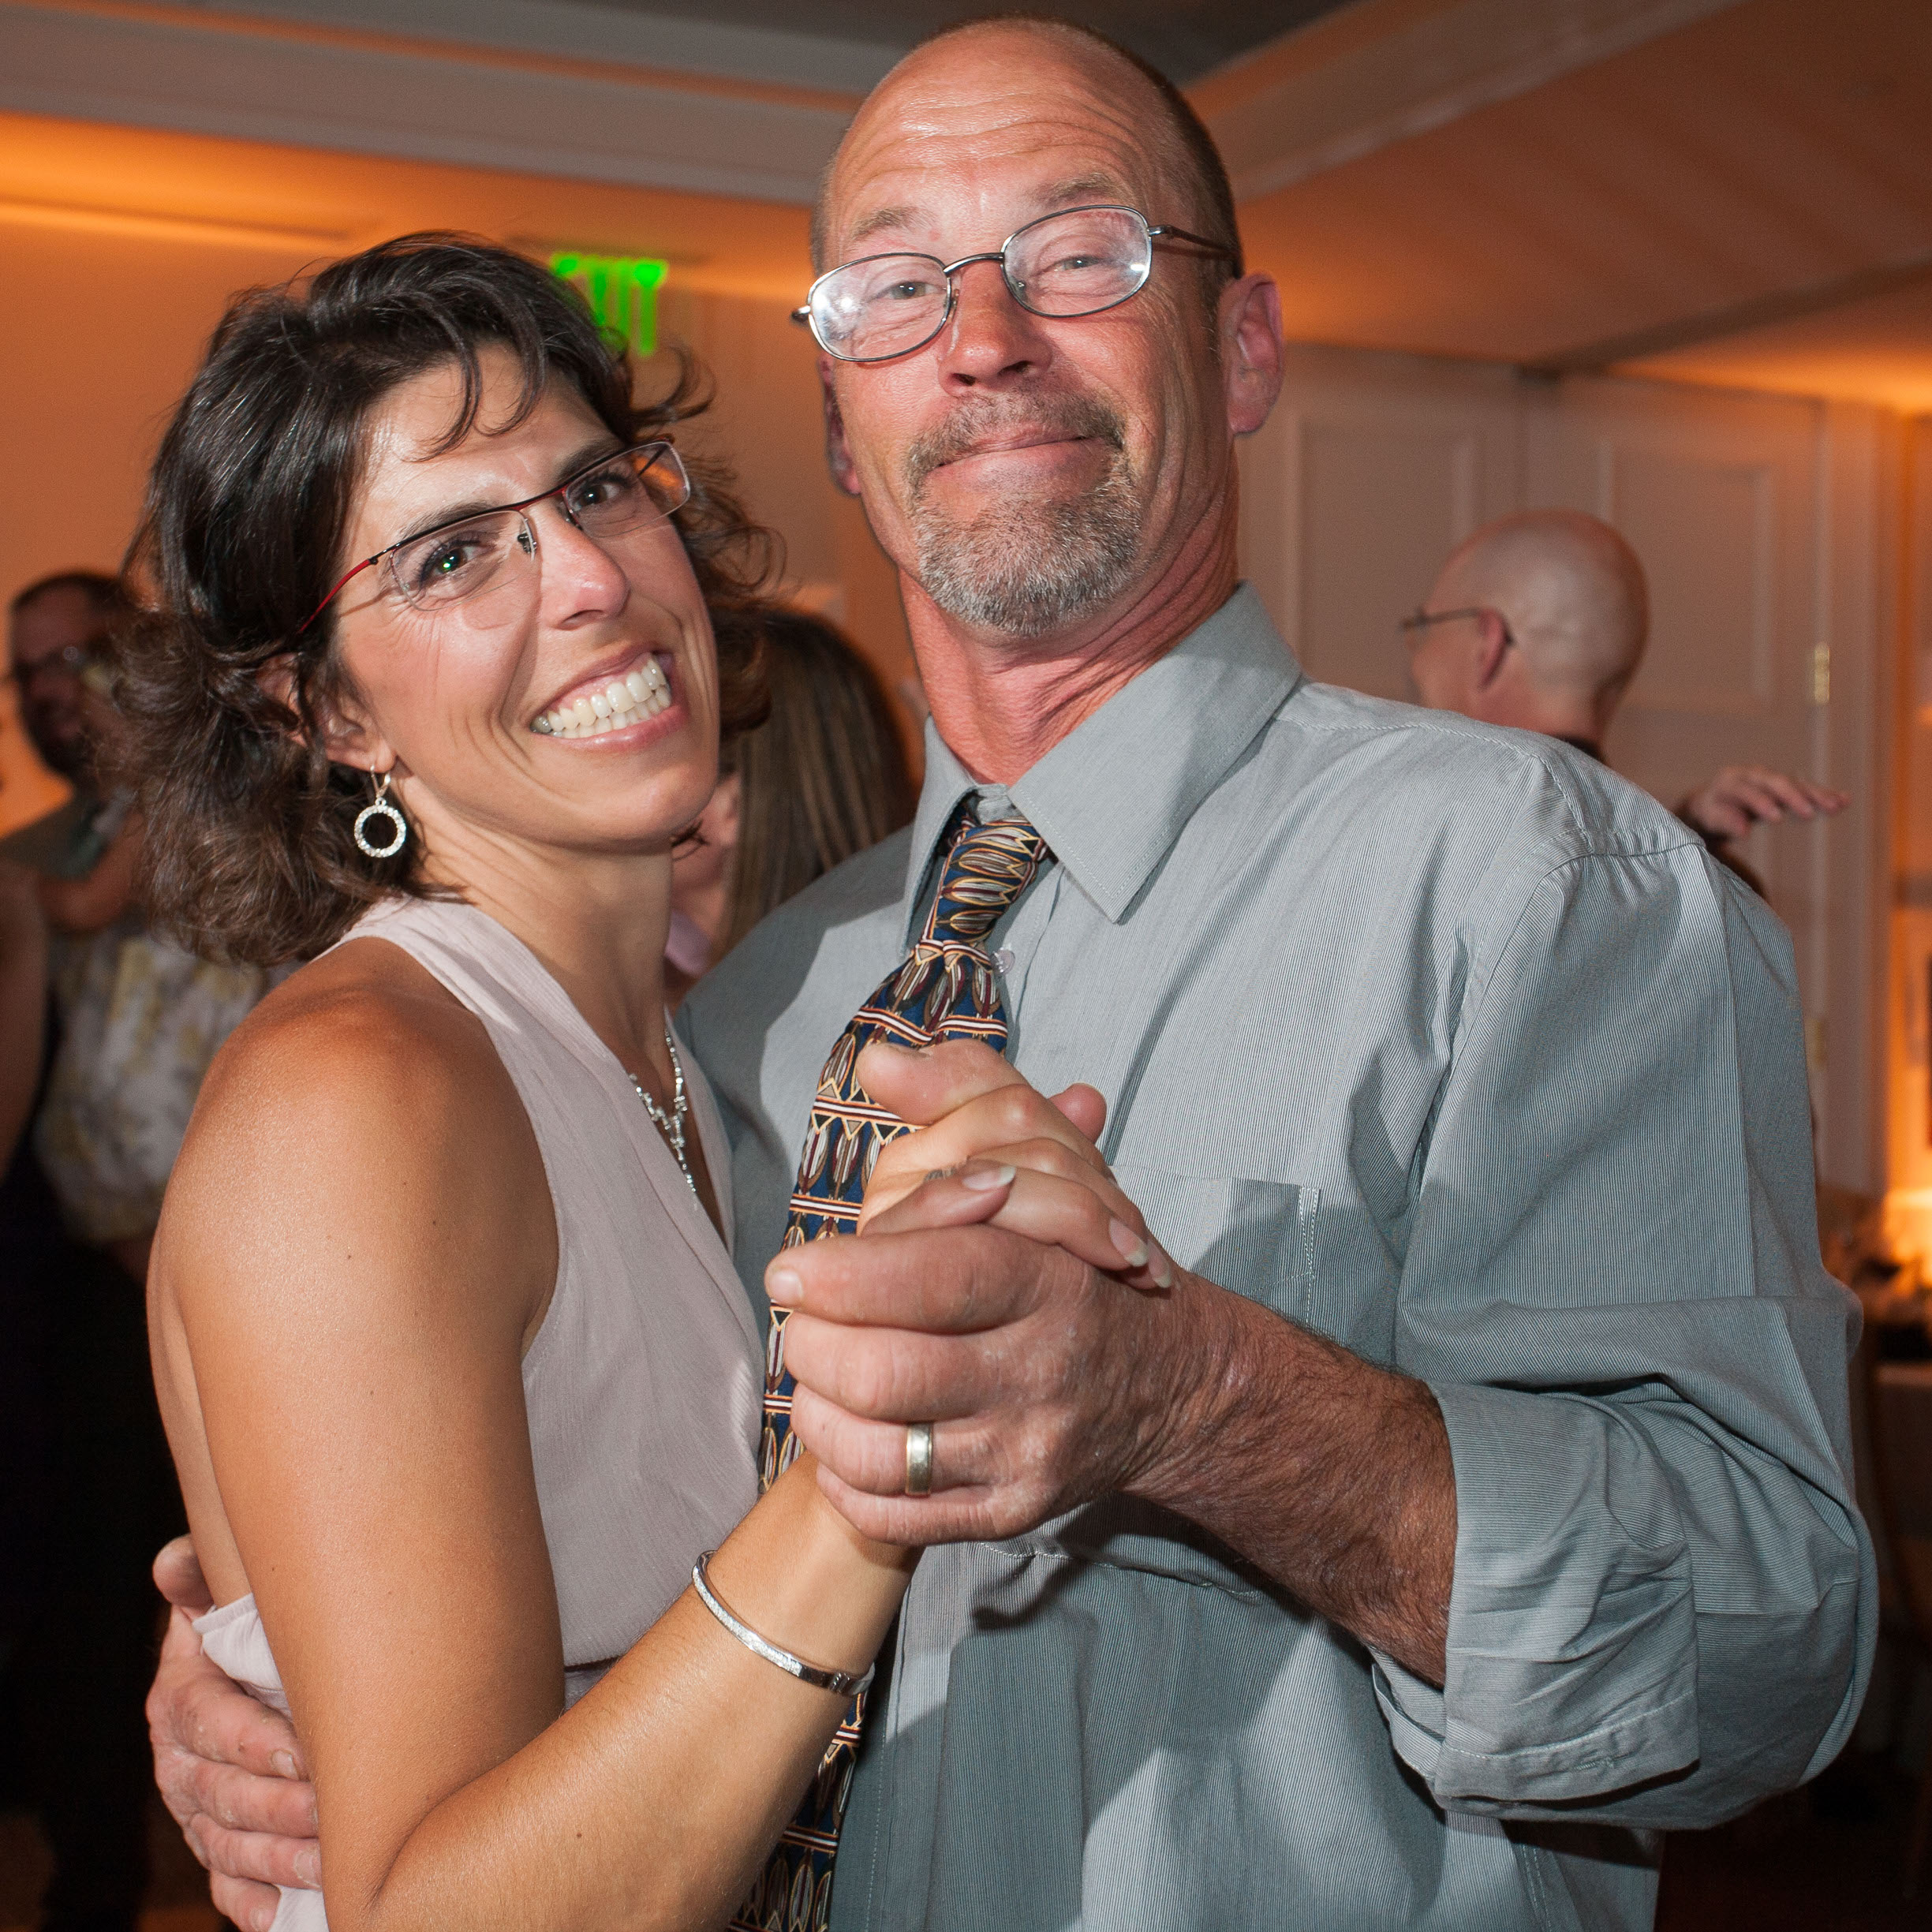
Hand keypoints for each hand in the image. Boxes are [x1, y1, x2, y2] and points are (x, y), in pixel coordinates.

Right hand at [148, 1537, 320, 1931]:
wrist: (250, 1667)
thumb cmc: (252, 1629)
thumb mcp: (225, 1598)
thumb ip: (203, 1580)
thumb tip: (174, 1562)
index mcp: (181, 1700)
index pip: (211, 1726)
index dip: (254, 1743)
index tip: (303, 1753)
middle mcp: (180, 1764)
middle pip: (223, 1796)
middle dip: (278, 1810)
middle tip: (333, 1814)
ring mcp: (196, 1814)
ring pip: (228, 1847)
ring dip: (277, 1861)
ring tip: (330, 1865)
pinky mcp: (218, 1849)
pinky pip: (228, 1887)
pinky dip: (255, 1903)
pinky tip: (287, 1915)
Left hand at [775, 1043, 1455, 1680]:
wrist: (1170, 1382)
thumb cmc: (1078, 1260)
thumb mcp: (1044, 1160)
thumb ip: (963, 1097)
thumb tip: (876, 1058)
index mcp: (1050, 1278)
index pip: (941, 1278)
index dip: (850, 1276)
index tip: (788, 1269)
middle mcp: (1045, 1370)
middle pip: (894, 1373)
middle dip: (815, 1348)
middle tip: (794, 1322)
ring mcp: (1028, 1451)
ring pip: (883, 1453)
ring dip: (819, 1413)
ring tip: (811, 1375)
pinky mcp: (1011, 1513)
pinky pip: (897, 1515)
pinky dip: (845, 1479)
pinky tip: (842, 1433)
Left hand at [1678, 766, 1847, 842]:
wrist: (1713, 798)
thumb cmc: (1711, 810)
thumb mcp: (1710, 816)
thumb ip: (1725, 821)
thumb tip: (1743, 831)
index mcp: (1731, 780)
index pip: (1747, 790)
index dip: (1761, 803)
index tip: (1775, 818)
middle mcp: (1753, 774)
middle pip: (1776, 783)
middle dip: (1793, 797)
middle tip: (1810, 813)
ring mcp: (1771, 778)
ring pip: (1795, 784)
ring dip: (1816, 794)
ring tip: (1837, 805)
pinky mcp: (1784, 785)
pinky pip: (1806, 788)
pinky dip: (1823, 794)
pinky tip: (1844, 799)